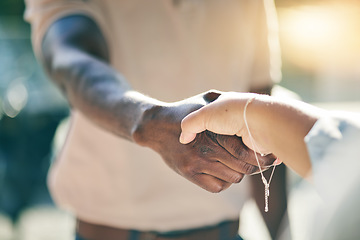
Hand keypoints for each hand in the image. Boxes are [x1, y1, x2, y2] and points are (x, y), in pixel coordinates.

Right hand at [133, 90, 275, 192]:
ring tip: (240, 165)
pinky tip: (224, 172)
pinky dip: (224, 182)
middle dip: (255, 165)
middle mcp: (205, 148)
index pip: (242, 149)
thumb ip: (224, 101)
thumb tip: (247, 103)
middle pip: (242, 166)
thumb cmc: (183, 111)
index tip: (267, 153)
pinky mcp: (189, 173)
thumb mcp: (203, 100)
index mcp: (212, 129)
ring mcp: (196, 163)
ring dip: (239, 173)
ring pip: (232, 178)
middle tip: (260, 162)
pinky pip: (216, 187)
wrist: (156, 126)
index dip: (259, 154)